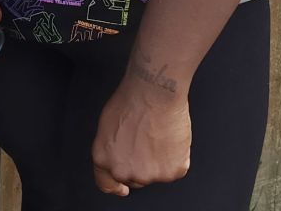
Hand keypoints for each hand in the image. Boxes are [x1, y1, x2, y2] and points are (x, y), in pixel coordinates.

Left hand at [91, 75, 190, 196]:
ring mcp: (149, 175)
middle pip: (134, 178)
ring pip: (156, 173)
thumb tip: (118, 154)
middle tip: (145, 141)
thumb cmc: (131, 100)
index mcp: (104, 158)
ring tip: (157, 134)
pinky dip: (176, 156)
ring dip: (158, 160)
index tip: (121, 188)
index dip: (115, 186)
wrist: (154, 92)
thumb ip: (111, 148)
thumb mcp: (107, 125)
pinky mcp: (172, 172)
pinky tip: (170, 137)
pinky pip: (176, 168)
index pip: (106, 184)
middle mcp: (124, 171)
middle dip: (139, 165)